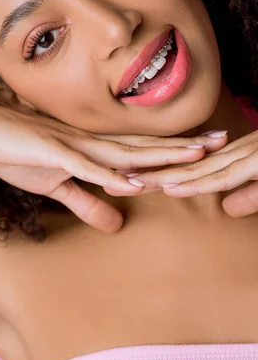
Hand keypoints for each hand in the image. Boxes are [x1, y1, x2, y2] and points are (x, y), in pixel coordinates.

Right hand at [0, 97, 227, 231]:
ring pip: (123, 154)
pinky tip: (135, 182)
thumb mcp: (54, 187)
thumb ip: (86, 203)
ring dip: (159, 157)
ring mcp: (70, 145)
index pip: (140, 152)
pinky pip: (84, 167)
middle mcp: (88, 143)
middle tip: (222, 144)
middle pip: (143, 147)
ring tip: (195, 158)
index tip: (207, 152)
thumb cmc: (14, 153)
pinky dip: (110, 176)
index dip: (173, 153)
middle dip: (183, 148)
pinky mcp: (48, 153)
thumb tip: (116, 224)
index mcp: (91, 149)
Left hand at [129, 130, 257, 216]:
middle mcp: (238, 152)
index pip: (193, 164)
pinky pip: (222, 177)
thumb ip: (249, 195)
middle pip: (187, 163)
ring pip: (197, 169)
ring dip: (163, 176)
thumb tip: (227, 207)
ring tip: (131, 181)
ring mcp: (248, 156)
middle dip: (150, 170)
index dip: (163, 169)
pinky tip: (169, 188)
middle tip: (116, 176)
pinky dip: (195, 183)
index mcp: (239, 154)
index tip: (133, 175)